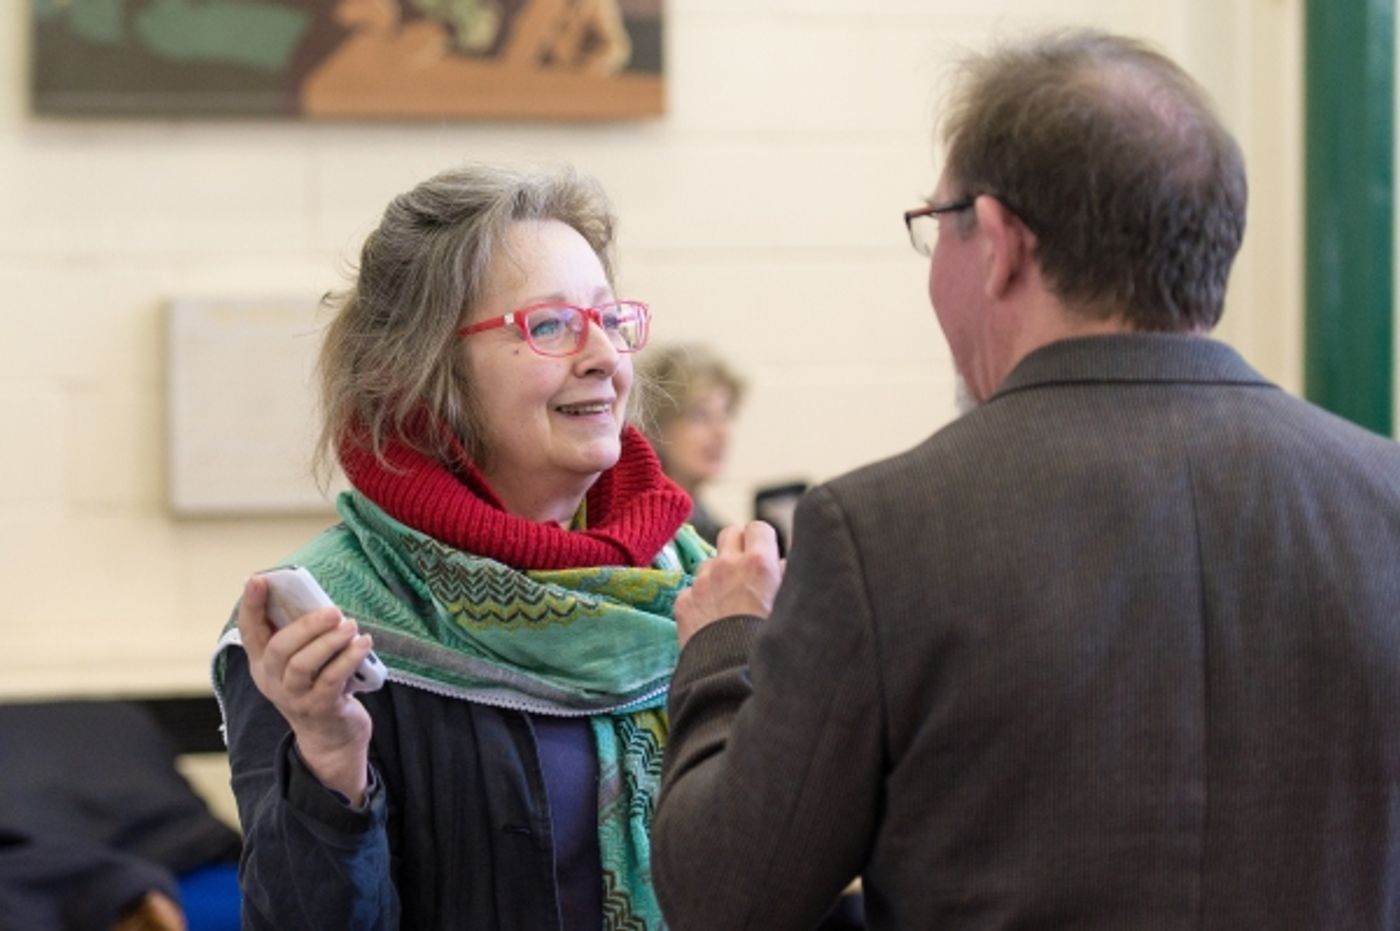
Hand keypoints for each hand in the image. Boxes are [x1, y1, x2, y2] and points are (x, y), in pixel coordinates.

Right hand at [238, 575, 373, 802]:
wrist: (331, 736)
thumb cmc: (319, 685)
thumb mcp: (304, 661)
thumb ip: (304, 636)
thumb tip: (319, 600)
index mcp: (263, 663)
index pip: (249, 631)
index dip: (251, 605)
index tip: (257, 579)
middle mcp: (272, 680)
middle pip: (279, 648)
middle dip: (306, 625)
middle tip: (333, 610)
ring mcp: (293, 697)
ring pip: (303, 664)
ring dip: (329, 641)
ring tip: (351, 626)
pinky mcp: (319, 708)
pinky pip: (331, 679)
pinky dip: (348, 659)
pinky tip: (364, 644)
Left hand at [674, 522, 784, 647]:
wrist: (731, 678)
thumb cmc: (770, 644)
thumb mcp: (790, 608)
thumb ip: (787, 580)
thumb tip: (782, 567)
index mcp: (758, 563)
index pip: (759, 528)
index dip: (764, 541)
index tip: (767, 556)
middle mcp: (726, 565)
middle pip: (730, 533)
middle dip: (739, 545)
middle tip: (748, 568)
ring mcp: (701, 582)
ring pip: (709, 563)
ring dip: (719, 574)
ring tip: (730, 602)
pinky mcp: (683, 603)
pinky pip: (692, 590)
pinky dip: (701, 600)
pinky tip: (711, 622)